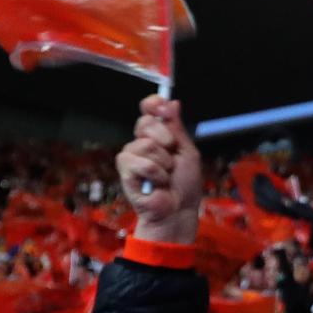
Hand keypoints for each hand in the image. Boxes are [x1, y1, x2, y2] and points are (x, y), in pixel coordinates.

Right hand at [117, 97, 201, 244]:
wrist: (178, 209)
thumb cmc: (185, 184)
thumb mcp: (187, 152)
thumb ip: (178, 128)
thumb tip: (172, 102)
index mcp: (159, 135)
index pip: (149, 111)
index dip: (153, 104)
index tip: (161, 106)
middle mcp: (143, 142)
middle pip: (146, 123)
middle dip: (165, 138)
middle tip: (173, 154)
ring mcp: (132, 155)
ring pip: (146, 144)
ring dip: (163, 162)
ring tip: (166, 176)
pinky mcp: (125, 170)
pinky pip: (140, 162)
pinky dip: (155, 173)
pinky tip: (157, 183)